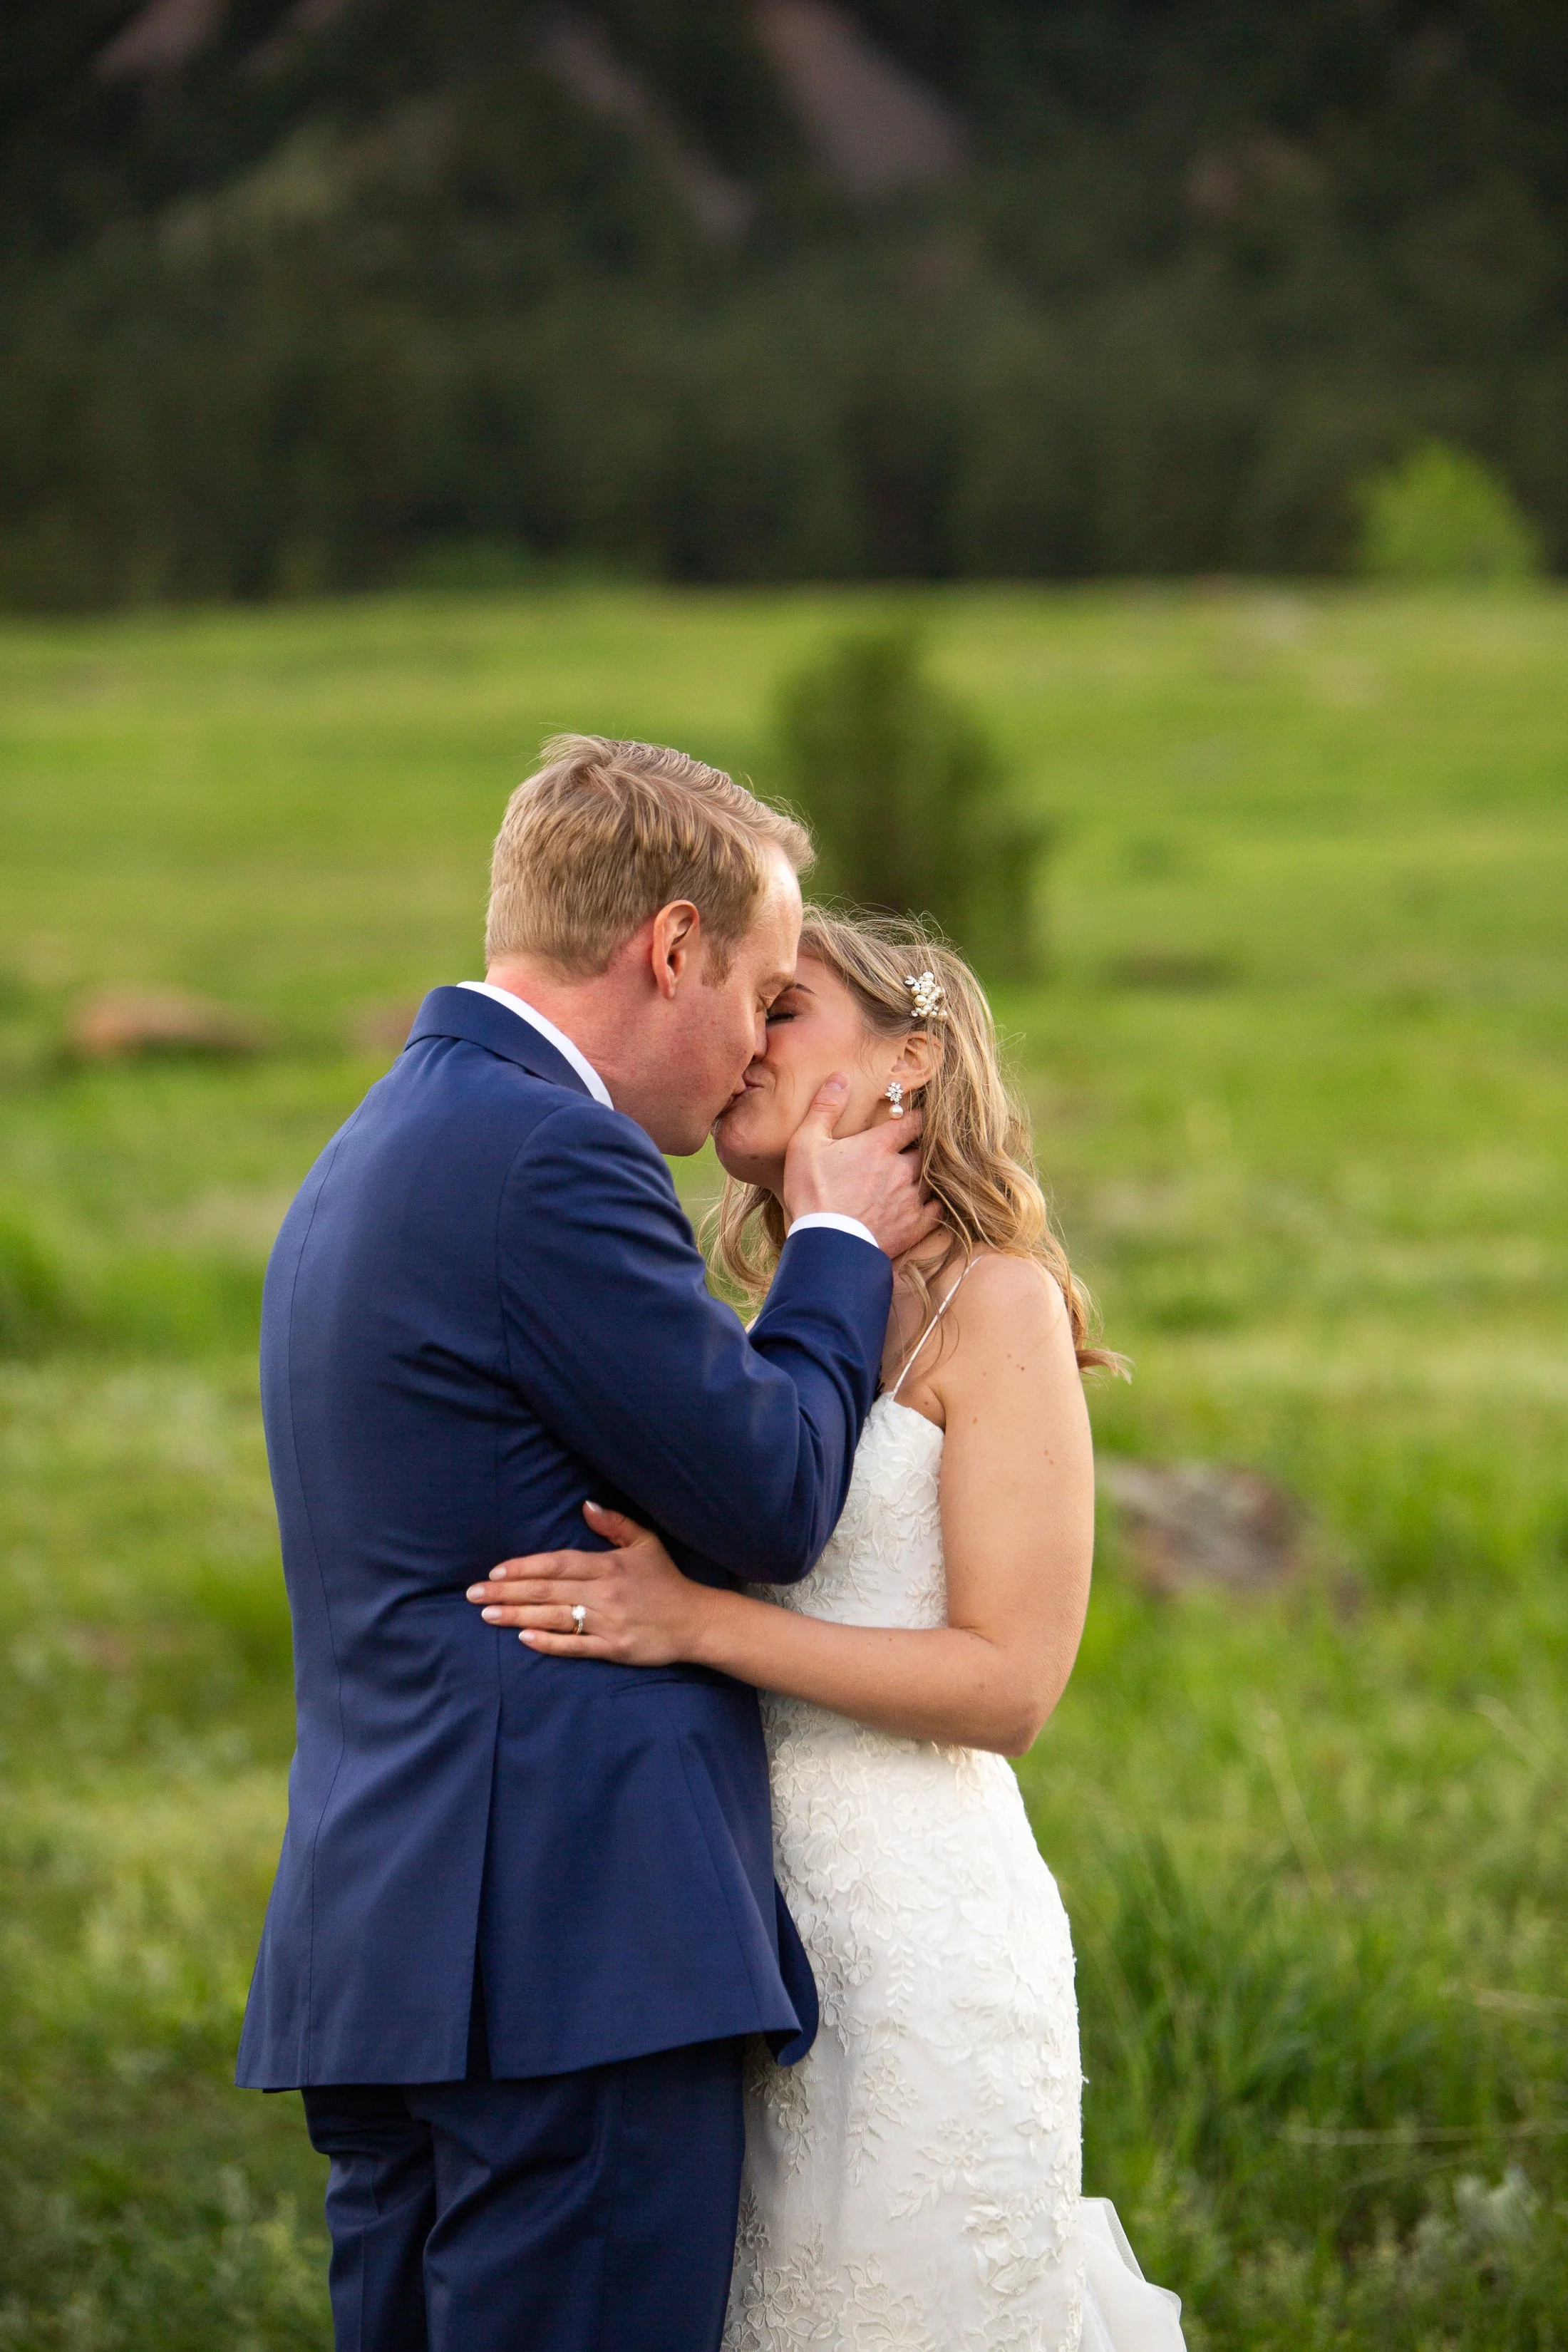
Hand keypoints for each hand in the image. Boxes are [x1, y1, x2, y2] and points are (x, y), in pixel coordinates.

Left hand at [465, 1502, 705, 1663]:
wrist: (694, 1621)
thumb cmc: (665, 1580)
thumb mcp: (645, 1543)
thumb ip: (614, 1523)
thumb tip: (585, 1505)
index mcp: (608, 1565)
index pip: (557, 1564)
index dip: (524, 1567)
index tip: (494, 1570)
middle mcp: (605, 1592)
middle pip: (547, 1591)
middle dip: (507, 1591)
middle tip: (474, 1594)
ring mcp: (608, 1622)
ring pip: (554, 1617)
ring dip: (517, 1615)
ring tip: (487, 1614)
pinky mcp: (613, 1648)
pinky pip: (575, 1646)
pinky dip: (548, 1642)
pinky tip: (524, 1638)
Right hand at [781, 1075, 941, 1258]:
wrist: (826, 1245)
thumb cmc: (812, 1193)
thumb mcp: (806, 1144)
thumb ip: (825, 1108)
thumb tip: (840, 1077)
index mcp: (879, 1146)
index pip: (911, 1122)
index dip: (915, 1118)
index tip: (914, 1118)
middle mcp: (902, 1169)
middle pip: (922, 1150)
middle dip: (917, 1148)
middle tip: (911, 1149)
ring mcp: (911, 1198)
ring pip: (930, 1179)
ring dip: (924, 1175)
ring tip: (916, 1175)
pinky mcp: (915, 1226)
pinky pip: (936, 1209)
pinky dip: (932, 1204)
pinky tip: (925, 1203)